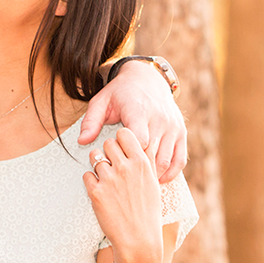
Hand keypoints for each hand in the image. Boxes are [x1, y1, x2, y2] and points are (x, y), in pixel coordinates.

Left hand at [80, 60, 187, 183]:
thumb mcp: (101, 102)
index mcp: (139, 111)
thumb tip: (82, 141)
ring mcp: (173, 127)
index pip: (138, 140)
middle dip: (137, 171)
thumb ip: (91, 121)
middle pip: (151, 154)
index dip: (127, 155)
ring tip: (138, 184)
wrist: (147, 78)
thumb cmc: (120, 92)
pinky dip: (170, 173)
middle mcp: (160, 119)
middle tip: (124, 182)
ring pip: (165, 160)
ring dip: (152, 175)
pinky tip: (157, 179)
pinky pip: (179, 159)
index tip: (117, 161)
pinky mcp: (181, 133)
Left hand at [82, 129, 164, 262]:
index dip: (121, 139)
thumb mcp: (153, 183)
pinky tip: (100, 190)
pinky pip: (86, 175)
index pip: (125, 134)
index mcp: (141, 163)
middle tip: (112, 163)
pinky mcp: (95, 192)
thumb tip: (146, 140)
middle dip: (108, 151)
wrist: (138, 239)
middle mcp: (125, 168)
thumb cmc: (148, 211)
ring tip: (105, 176)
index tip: (122, 148)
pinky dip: (91, 180)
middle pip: (108, 143)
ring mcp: (109, 179)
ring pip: (94, 156)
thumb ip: (147, 160)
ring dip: (97, 162)